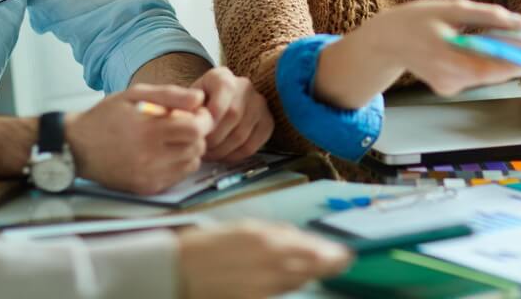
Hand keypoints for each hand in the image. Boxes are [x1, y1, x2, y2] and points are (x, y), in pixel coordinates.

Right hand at [66, 83, 213, 194]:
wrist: (76, 147)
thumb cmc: (106, 116)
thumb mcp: (135, 94)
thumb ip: (170, 94)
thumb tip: (200, 99)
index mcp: (148, 130)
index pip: (195, 129)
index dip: (201, 119)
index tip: (196, 114)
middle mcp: (149, 157)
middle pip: (197, 147)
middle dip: (196, 134)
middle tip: (184, 125)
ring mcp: (148, 176)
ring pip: (192, 163)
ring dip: (189, 149)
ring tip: (172, 139)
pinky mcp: (146, 188)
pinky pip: (178, 176)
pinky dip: (178, 163)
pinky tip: (163, 153)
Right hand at [179, 221, 350, 298]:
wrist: (176, 272)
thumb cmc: (205, 247)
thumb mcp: (241, 229)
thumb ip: (272, 234)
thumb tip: (296, 238)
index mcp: (265, 238)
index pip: (310, 246)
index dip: (330, 251)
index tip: (344, 252)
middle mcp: (268, 261)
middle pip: (311, 266)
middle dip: (329, 264)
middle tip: (343, 261)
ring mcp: (262, 285)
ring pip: (299, 280)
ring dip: (313, 273)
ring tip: (327, 268)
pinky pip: (280, 292)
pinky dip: (291, 285)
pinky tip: (298, 280)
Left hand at [191, 67, 273, 162]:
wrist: (207, 111)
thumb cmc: (194, 108)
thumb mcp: (184, 102)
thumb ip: (185, 107)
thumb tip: (191, 117)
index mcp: (222, 76)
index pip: (225, 88)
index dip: (214, 110)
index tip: (201, 129)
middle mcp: (245, 86)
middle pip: (234, 115)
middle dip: (213, 137)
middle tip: (200, 148)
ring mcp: (259, 104)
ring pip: (242, 133)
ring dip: (222, 150)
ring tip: (208, 154)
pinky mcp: (267, 122)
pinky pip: (253, 145)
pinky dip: (235, 156)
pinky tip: (222, 156)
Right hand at [368, 0, 520, 93]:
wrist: (385, 41)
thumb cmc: (416, 20)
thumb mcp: (452, 8)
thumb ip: (489, 16)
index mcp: (447, 57)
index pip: (492, 67)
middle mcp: (449, 79)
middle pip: (494, 73)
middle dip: (518, 58)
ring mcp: (449, 87)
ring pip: (487, 75)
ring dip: (504, 59)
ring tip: (518, 41)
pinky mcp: (449, 88)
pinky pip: (476, 75)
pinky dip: (487, 62)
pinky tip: (488, 48)